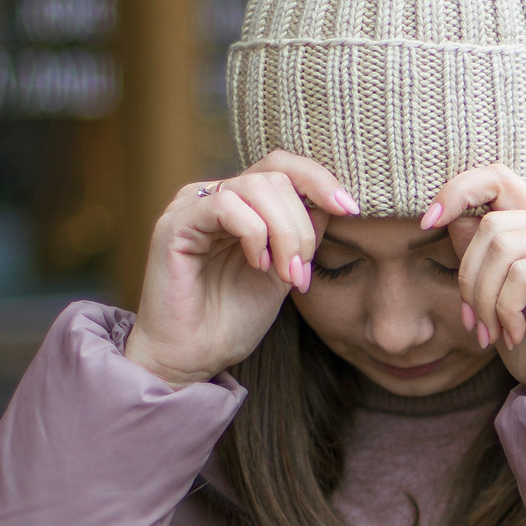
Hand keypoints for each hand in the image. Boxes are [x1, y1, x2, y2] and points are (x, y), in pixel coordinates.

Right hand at [124, 152, 358, 387]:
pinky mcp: (174, 224)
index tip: (350, 209)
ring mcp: (191, 206)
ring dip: (284, 232)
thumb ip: (303, 236)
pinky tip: (257, 265)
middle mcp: (213, 197)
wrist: (191, 359)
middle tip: (301, 271)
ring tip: (284, 274)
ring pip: (255, 186)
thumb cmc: (231, 321)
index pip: (282, 167)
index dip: (320, 180)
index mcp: (239, 204)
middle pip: (275, 175)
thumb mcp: (283, 273)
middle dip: (301, 224)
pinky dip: (253, 234)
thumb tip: (334, 203)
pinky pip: (225, 205)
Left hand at [428, 166, 525, 397]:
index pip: (497, 176)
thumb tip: (447, 217)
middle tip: (473, 322)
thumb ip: (477, 251)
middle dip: (469, 278)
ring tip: (492, 333)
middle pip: (490, 224)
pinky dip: (507, 309)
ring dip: (485, 299)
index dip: (457, 190)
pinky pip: (522, 274)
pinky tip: (515, 334)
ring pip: (502, 248)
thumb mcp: (491, 291)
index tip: (426, 223)